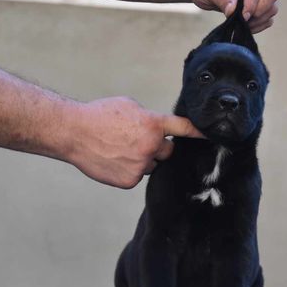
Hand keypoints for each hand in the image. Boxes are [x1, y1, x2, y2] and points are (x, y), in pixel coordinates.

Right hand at [63, 97, 202, 188]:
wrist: (74, 132)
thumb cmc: (98, 116)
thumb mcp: (129, 106)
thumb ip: (148, 118)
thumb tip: (158, 128)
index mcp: (153, 124)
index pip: (184, 129)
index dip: (199, 133)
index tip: (212, 136)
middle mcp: (151, 145)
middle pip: (167, 151)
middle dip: (158, 147)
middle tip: (136, 141)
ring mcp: (141, 165)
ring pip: (151, 165)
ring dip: (142, 159)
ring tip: (119, 150)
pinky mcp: (129, 180)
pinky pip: (137, 176)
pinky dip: (128, 170)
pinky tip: (113, 160)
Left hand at [184, 0, 279, 32]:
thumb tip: (234, 12)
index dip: (251, 3)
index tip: (243, 17)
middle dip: (260, 10)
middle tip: (244, 19)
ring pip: (273, 4)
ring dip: (260, 18)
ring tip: (242, 23)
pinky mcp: (261, 0)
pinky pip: (269, 14)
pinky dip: (260, 22)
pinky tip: (247, 25)